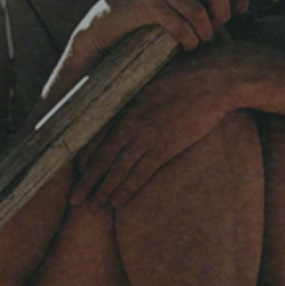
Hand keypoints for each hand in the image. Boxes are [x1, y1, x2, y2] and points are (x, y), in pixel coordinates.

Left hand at [72, 59, 232, 213]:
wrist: (211, 81)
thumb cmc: (180, 77)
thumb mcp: (147, 83)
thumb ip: (131, 98)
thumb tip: (121, 108)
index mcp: (123, 106)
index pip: (93, 137)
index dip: (82, 159)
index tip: (74, 173)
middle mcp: (130, 123)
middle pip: (101, 158)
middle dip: (86, 182)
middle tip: (73, 200)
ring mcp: (147, 136)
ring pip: (118, 170)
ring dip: (103, 191)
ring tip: (92, 208)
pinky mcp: (166, 147)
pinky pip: (141, 173)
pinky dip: (128, 189)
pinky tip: (117, 202)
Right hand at [78, 0, 250, 54]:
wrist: (104, 26)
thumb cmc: (146, 16)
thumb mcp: (180, 3)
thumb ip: (210, 2)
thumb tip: (246, 2)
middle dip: (222, 12)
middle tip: (218, 28)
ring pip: (198, 9)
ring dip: (205, 32)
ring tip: (200, 41)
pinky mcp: (146, 2)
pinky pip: (180, 24)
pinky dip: (189, 39)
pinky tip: (187, 45)